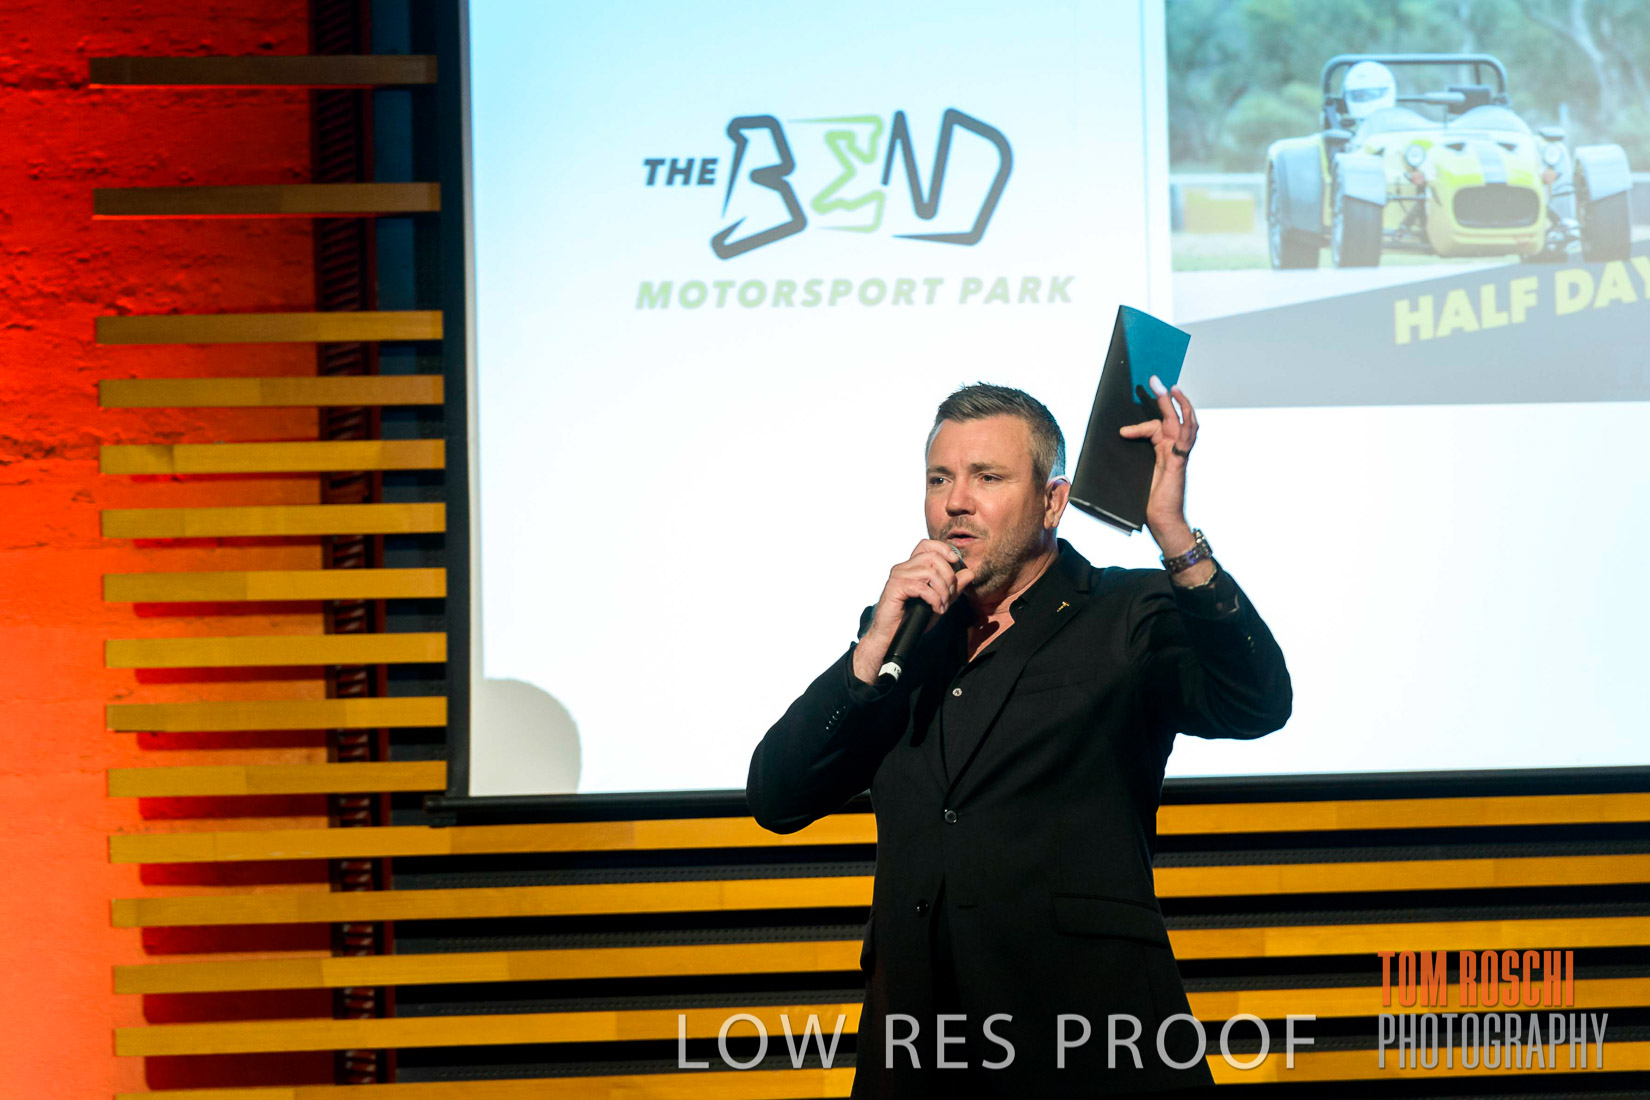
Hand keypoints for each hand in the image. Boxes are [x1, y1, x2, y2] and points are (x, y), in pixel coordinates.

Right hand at [851, 539, 975, 684]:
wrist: (892, 636)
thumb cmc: (912, 619)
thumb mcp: (939, 600)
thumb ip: (953, 587)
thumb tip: (969, 572)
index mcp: (912, 567)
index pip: (927, 545)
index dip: (944, 548)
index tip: (956, 562)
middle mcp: (903, 567)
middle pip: (933, 557)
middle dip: (948, 576)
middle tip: (950, 595)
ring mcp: (898, 576)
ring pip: (929, 572)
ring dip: (943, 590)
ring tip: (943, 605)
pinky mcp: (895, 587)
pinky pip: (922, 587)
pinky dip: (934, 599)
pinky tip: (936, 609)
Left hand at [1118, 376, 1199, 556]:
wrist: (1162, 522)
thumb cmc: (1146, 503)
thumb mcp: (1131, 475)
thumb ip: (1126, 460)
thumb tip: (1105, 447)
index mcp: (1164, 453)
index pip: (1159, 426)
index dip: (1145, 416)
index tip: (1136, 401)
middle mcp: (1173, 450)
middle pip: (1173, 417)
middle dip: (1165, 397)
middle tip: (1155, 378)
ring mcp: (1178, 455)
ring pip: (1182, 422)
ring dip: (1175, 403)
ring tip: (1167, 387)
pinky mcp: (1178, 461)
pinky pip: (1182, 437)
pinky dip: (1178, 422)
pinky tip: (1167, 415)